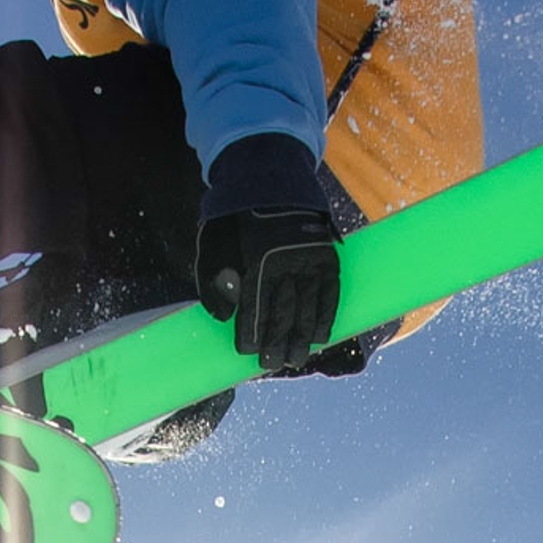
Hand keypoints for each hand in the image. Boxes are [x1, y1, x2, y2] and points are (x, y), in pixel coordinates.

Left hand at [196, 134, 343, 372]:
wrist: (270, 178)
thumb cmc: (234, 218)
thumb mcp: (213, 243)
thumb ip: (214, 280)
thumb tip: (224, 316)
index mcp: (254, 260)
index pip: (254, 308)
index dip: (250, 334)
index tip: (247, 353)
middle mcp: (285, 262)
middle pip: (283, 313)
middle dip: (277, 343)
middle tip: (274, 364)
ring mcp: (310, 259)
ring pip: (308, 308)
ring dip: (303, 337)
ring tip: (298, 358)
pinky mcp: (327, 256)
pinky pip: (330, 293)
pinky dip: (326, 316)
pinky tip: (321, 336)